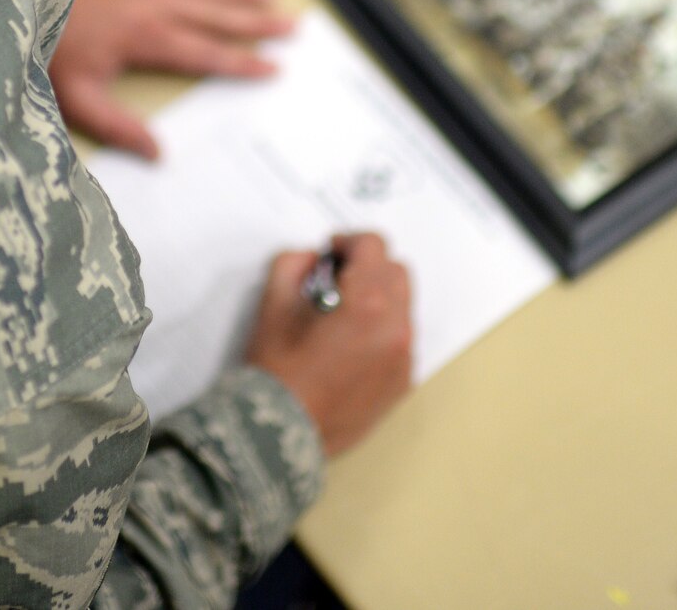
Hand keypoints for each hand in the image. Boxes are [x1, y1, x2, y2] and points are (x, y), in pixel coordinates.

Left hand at [50, 0, 294, 158]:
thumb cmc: (45, 48)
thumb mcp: (75, 98)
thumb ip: (118, 128)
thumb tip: (158, 155)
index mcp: (147, 37)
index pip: (207, 54)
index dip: (242, 63)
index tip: (273, 69)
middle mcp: (155, 2)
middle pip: (218, 14)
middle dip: (258, 22)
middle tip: (294, 28)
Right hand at [244, 233, 413, 456]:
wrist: (281, 435)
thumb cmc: (276, 373)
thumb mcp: (272, 304)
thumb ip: (293, 263)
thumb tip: (314, 258)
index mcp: (367, 302)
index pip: (373, 245)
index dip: (348, 241)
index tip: (332, 252)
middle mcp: (395, 327)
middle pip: (396, 271)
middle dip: (369, 267)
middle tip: (337, 280)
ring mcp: (403, 357)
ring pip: (403, 306)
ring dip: (378, 299)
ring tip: (343, 316)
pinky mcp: (403, 382)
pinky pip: (402, 339)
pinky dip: (383, 331)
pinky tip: (351, 345)